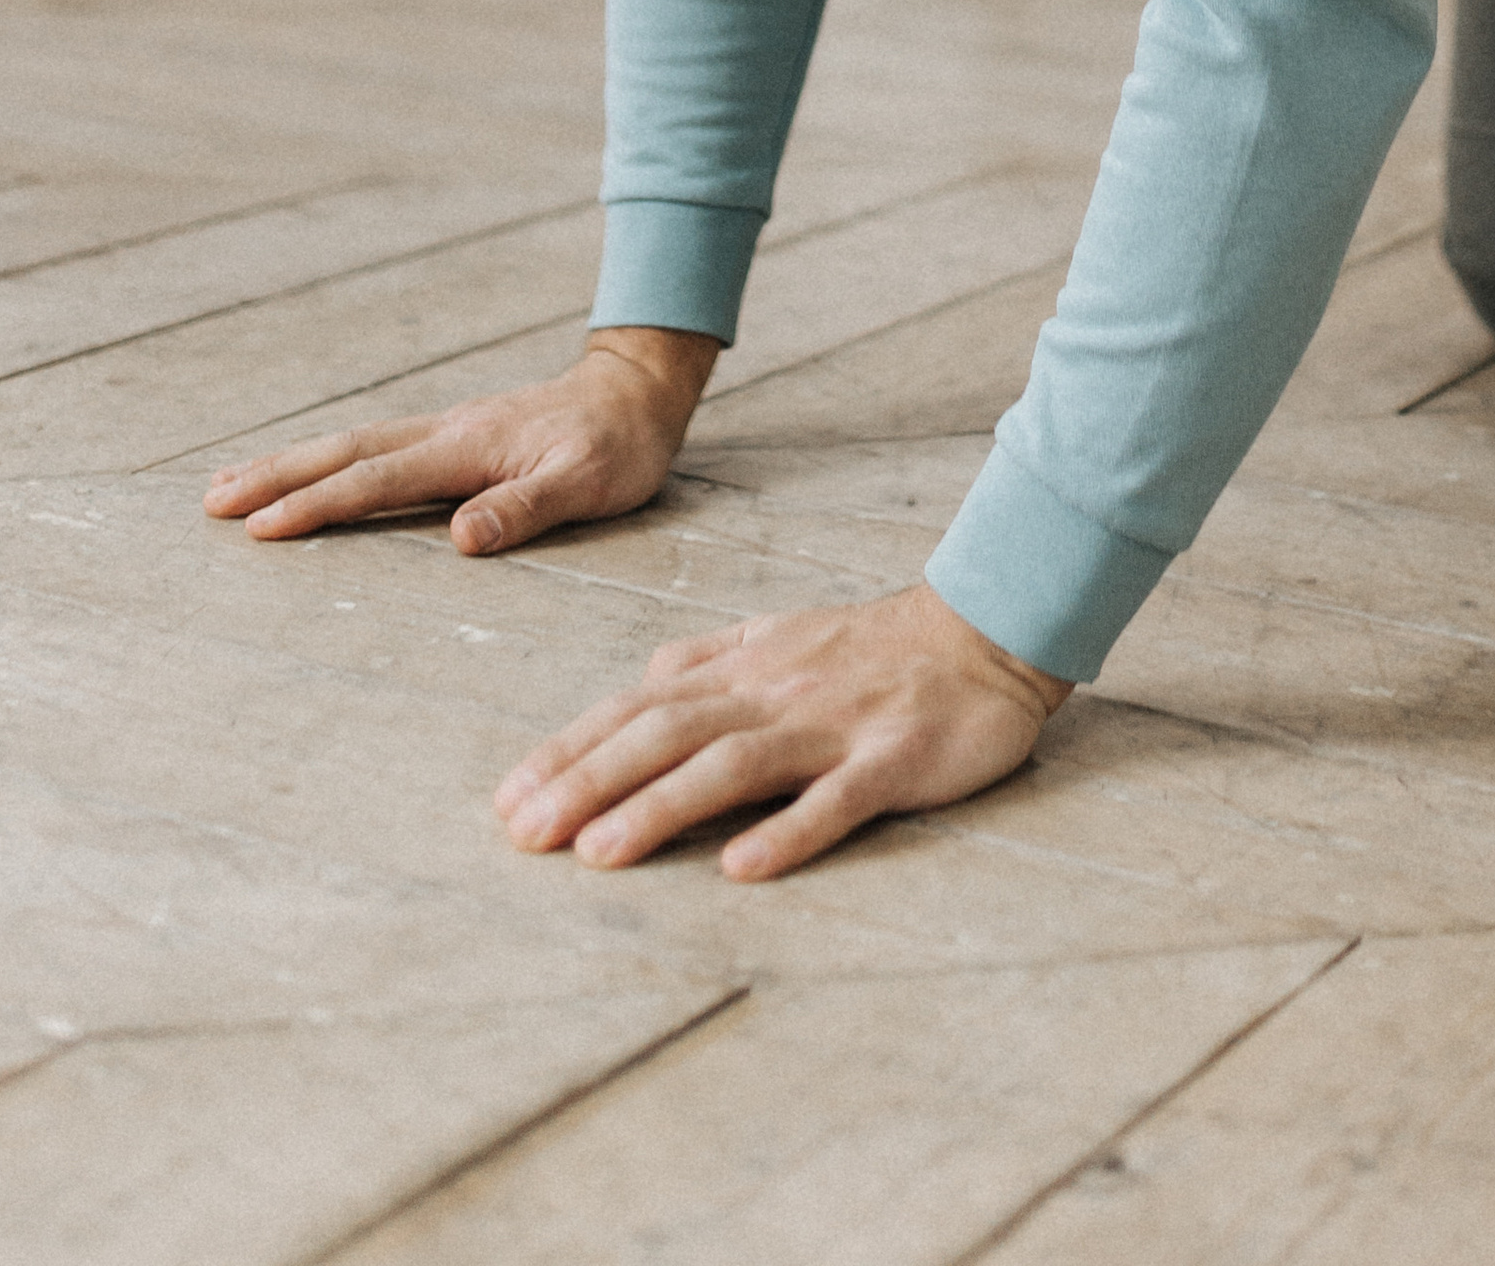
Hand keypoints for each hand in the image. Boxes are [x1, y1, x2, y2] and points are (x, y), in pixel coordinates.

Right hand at [201, 327, 718, 554]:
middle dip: (277, 476)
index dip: (318, 505)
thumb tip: (460, 540)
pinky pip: (374, 447)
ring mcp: (445, 429)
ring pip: (352, 445)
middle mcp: (445, 431)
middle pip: (346, 453)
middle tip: (211, 501)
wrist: (637, 390)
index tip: (260, 527)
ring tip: (231, 485)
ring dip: (291, 463)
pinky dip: (329, 459)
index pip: (379, 481)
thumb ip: (527, 508)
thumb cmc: (620, 445)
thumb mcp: (591, 482)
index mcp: (468, 447)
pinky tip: (309, 472)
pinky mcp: (452, 435)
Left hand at [495, 580, 1069, 879]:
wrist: (986, 628)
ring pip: (734, 763)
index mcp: (745, 667)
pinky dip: (787, 831)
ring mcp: (834, 724)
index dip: (571, 751)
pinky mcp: (893, 757)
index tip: (508, 799)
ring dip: (661, 807)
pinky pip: (836, 797)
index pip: (639, 707)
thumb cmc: (877, 644)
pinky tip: (743, 867)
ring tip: (599, 854)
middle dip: (588, 781)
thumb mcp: (783, 634)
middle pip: (667, 732)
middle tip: (523, 834)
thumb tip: (646, 675)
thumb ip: (712, 655)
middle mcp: (775, 691)